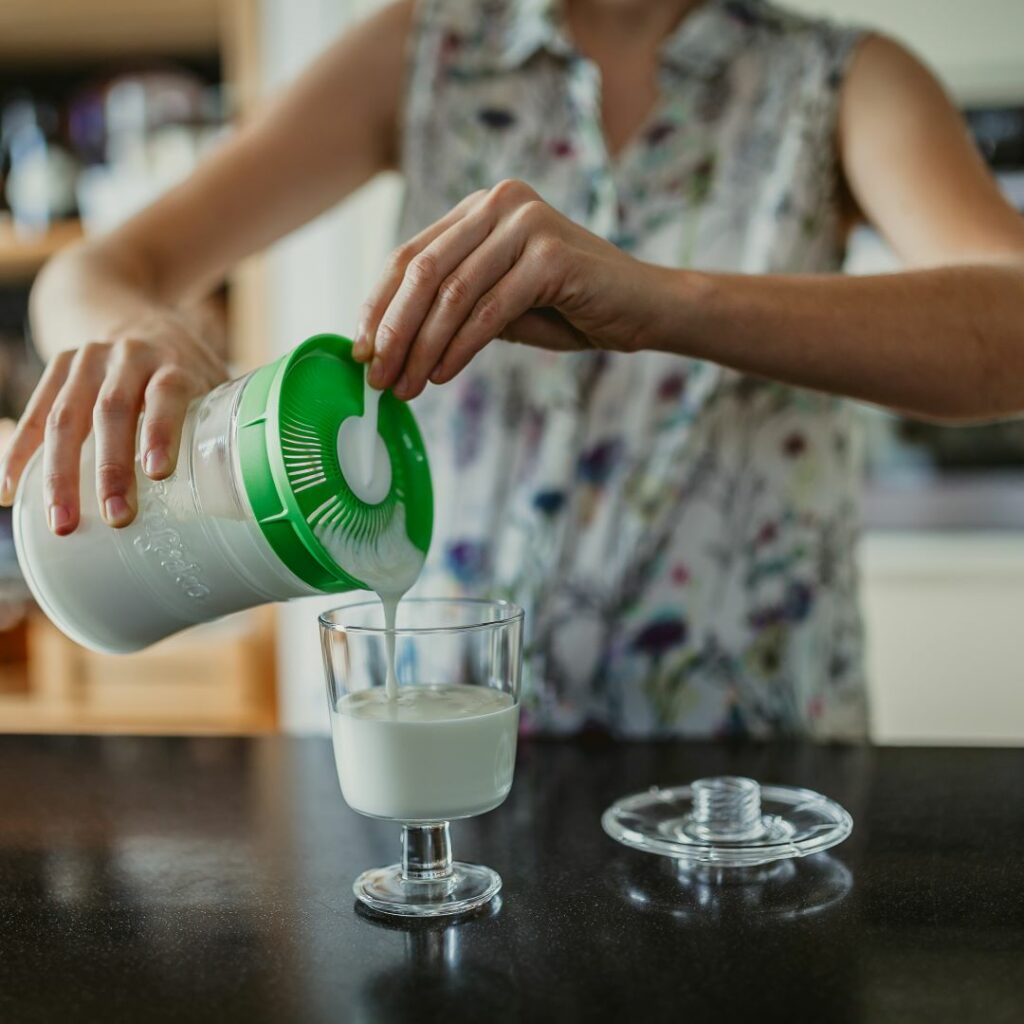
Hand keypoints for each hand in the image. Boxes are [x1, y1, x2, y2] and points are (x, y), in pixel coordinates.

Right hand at [0, 312, 226, 533]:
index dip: (161, 430)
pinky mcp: (58, 368)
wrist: (127, 307)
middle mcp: (128, 356)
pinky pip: (34, 414)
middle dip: (111, 468)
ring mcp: (87, 360)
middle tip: (116, 517)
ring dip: (61, 474)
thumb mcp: (210, 380)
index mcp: (173, 361)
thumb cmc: (182, 365)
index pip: (166, 393)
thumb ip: (223, 421)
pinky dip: (19, 454)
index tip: (158, 473)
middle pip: (113, 410)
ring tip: (64, 523)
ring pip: (67, 416)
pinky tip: (10, 493)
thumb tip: (248, 485)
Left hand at [353, 179, 657, 398]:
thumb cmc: (571, 307)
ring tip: (406, 387)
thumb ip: (453, 307)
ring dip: (422, 347)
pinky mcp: (550, 254)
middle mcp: (499, 203)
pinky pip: (489, 310)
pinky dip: (459, 348)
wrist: (643, 308)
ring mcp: (525, 223)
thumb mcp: (499, 303)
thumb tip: (387, 342)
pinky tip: (442, 376)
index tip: (360, 352)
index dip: (379, 306)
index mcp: (481, 208)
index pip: (411, 256)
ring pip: (451, 293)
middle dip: (394, 331)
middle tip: (378, 378)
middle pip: (423, 271)